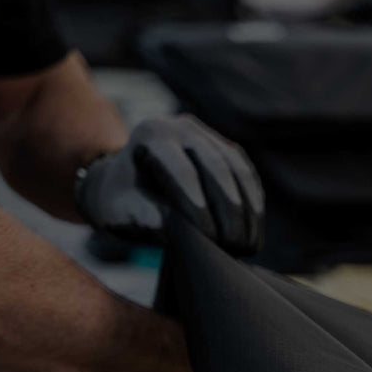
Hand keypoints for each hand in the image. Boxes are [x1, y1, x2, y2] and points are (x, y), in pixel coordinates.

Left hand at [77, 115, 264, 254]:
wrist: (125, 179)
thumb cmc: (120, 197)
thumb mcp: (117, 207)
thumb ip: (140, 213)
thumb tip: (168, 224)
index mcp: (153, 135)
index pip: (182, 170)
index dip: (198, 203)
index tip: (209, 236)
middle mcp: (183, 127)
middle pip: (216, 166)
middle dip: (229, 208)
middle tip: (234, 244)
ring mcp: (208, 135)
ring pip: (237, 169)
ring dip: (247, 207)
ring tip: (248, 242)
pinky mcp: (226, 148)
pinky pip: (246, 173)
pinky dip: (252, 199)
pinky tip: (254, 225)